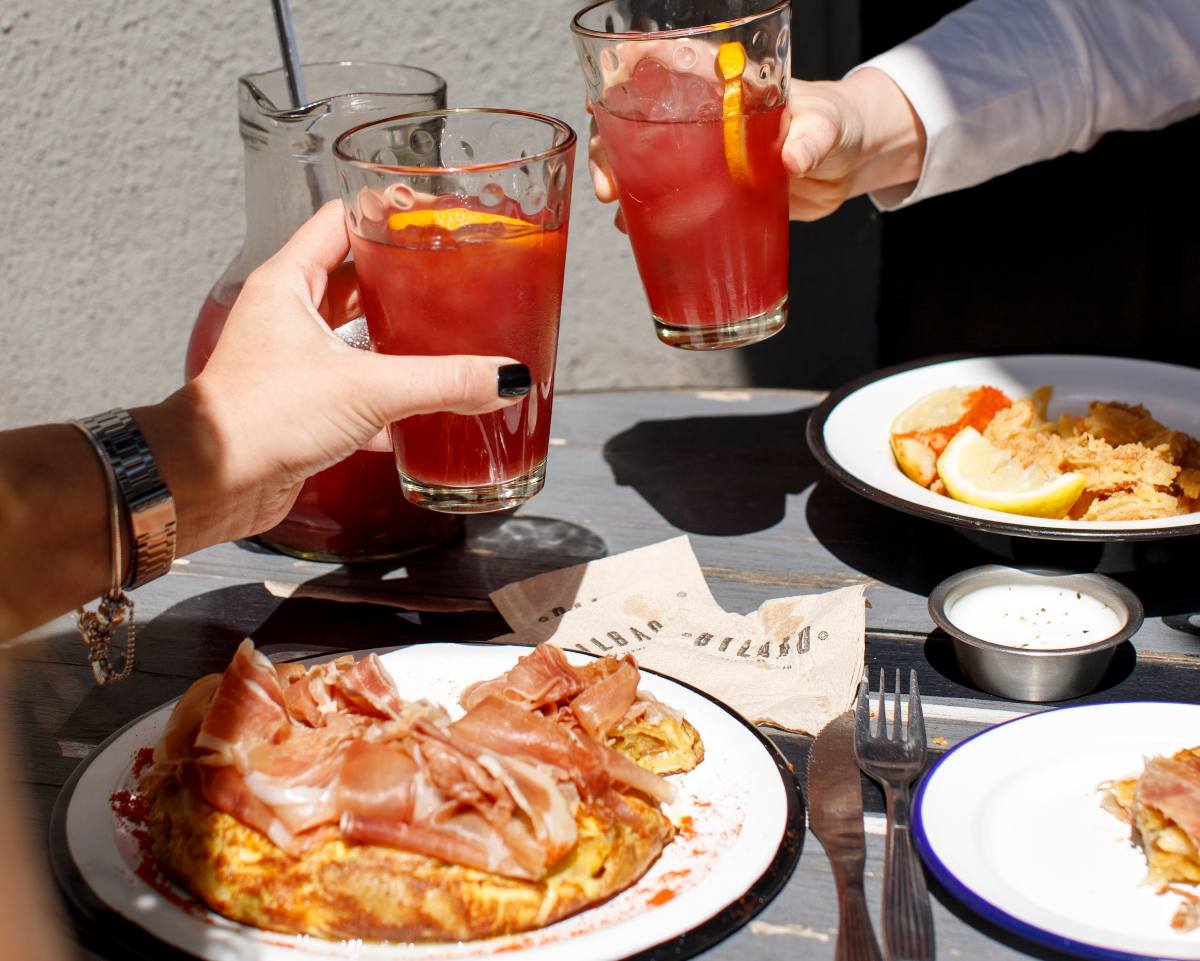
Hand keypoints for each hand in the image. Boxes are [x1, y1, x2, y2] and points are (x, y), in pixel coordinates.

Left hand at [139, 201, 525, 553]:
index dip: (387, 213)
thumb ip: (441, 381)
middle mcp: (287, 316)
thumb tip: (503, 378)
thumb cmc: (259, 417)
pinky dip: (388, 398)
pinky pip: (354, 389)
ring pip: (356, 336)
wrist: (210, 485)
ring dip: (398, 340)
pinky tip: (424, 412)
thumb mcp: (366, 388)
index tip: (434, 218)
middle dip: (404, 280)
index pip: (341, 222)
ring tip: (449, 336)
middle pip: (355, 278)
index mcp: (289, 283)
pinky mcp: (301, 407)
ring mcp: (292, 362)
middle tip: (454, 278)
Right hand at [589, 67, 924, 224]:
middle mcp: (705, 115)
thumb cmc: (841, 125)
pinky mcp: (712, 188)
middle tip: (609, 183)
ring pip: (644, 157)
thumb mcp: (829, 126)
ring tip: (615, 208)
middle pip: (638, 115)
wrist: (852, 163)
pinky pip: (670, 196)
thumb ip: (813, 139)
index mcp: (728, 83)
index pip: (669, 61)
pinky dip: (647, 213)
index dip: (631, 66)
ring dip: (619, 179)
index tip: (608, 85)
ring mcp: (705, 153)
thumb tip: (793, 158)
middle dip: (611, 144)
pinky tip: (635, 229)